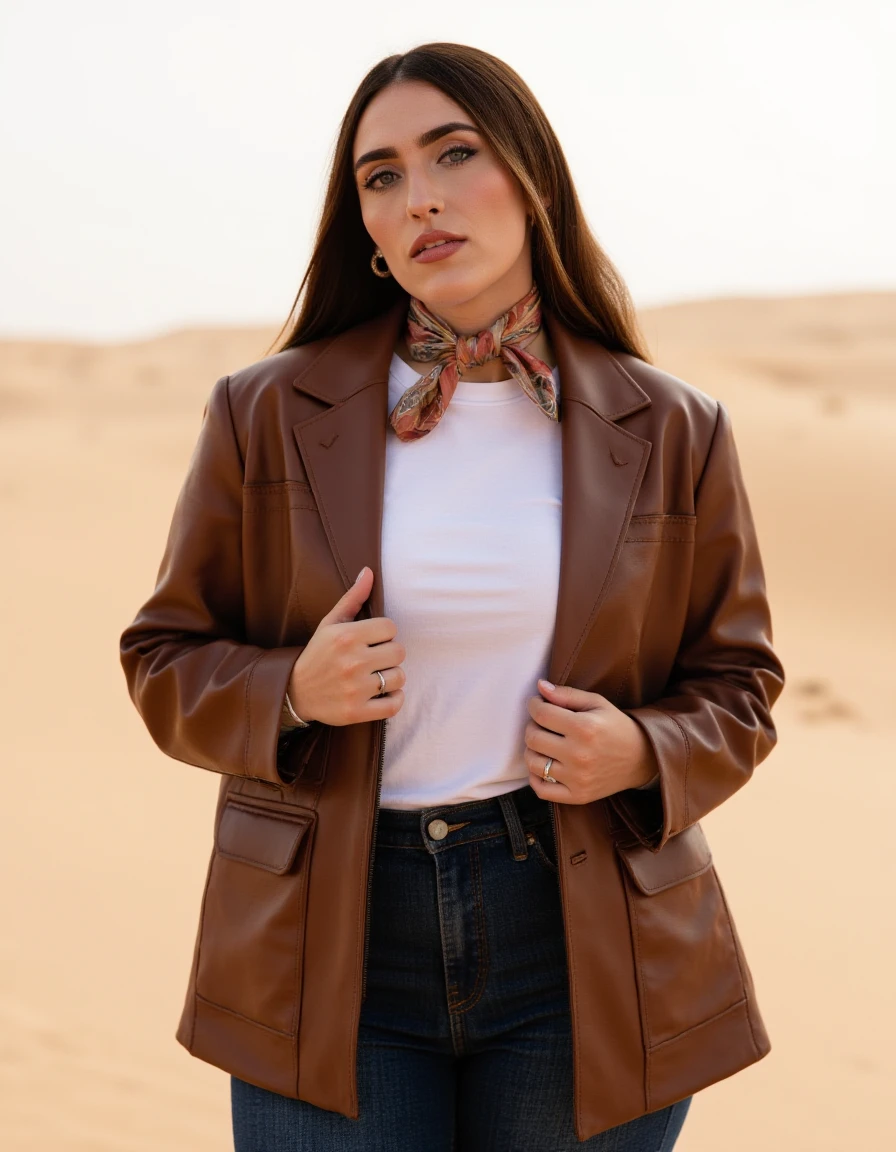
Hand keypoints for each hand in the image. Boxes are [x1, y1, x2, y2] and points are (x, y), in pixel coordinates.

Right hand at [287, 567, 405, 726]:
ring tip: (377, 676)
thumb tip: (368, 571)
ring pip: (399, 677)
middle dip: (389, 654)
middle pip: (399, 651)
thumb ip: (353, 598)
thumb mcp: (330, 623)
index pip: (390, 627)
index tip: (373, 641)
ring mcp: (355, 688)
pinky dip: (394, 699)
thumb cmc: (318, 653)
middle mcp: (352, 661)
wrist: (295, 691)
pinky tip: (383, 694)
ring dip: (392, 677)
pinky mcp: (357, 711)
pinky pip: (394, 704)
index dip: (384, 634)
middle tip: (375, 659)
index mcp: (346, 636)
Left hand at [524, 680, 657, 803]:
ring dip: (532, 750)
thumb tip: (540, 686)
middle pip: (533, 738)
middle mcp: (579, 754)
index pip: (541, 714)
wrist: (641, 758)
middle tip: (541, 724)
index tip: (536, 704)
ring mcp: (577, 778)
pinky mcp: (577, 796)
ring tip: (543, 744)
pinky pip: (541, 790)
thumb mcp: (597, 703)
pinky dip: (536, 778)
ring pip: (533, 763)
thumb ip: (567, 694)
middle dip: (532, 726)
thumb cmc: (616, 727)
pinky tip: (544, 765)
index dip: (533, 705)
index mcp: (584, 728)